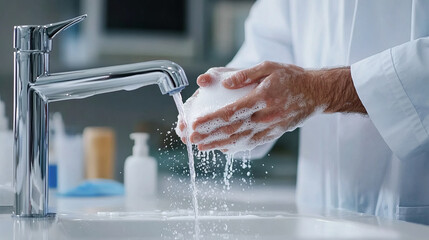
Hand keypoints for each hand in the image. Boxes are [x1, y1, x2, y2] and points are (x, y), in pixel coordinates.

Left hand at [190, 61, 319, 150]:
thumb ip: (245, 74)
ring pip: (241, 139)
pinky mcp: (273, 133)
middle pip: (232, 129)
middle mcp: (266, 116)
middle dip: (209, 136)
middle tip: (191, 138)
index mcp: (263, 98)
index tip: (195, 124)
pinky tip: (222, 148)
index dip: (211, 120)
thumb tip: (224, 82)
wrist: (315, 93)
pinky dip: (235, 147)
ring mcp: (270, 127)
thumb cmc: (290, 77)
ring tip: (201, 147)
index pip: (231, 112)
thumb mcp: (269, 67)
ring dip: (219, 144)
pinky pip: (252, 143)